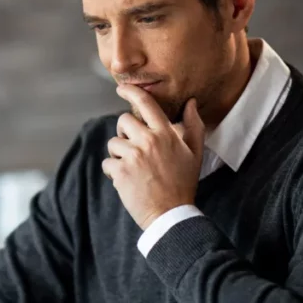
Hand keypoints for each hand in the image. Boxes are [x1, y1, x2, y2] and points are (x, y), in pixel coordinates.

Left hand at [102, 86, 204, 229]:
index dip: (131, 91)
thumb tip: (191, 102)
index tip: (121, 88)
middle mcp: (148, 141)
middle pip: (123, 121)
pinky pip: (108, 163)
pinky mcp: (120, 171)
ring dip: (119, 155)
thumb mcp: (195, 153)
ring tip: (133, 170)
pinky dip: (113, 172)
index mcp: (166, 134)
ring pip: (113, 143)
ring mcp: (133, 156)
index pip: (146, 103)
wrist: (171, 214)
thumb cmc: (183, 183)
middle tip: (134, 149)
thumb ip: (194, 126)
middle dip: (124, 133)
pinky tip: (127, 181)